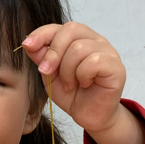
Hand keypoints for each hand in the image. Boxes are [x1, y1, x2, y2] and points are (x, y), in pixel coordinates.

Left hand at [21, 22, 144, 143]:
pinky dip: (83, 75)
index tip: (28, 45)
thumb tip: (29, 43)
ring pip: (79, 48)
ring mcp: (108, 52)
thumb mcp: (50, 75)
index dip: (42, 34)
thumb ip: (42, 57)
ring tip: (70, 84)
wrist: (89, 116)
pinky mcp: (116, 67)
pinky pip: (94, 61)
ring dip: (68, 70)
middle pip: (70, 30)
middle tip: (47, 72)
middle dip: (53, 52)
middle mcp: (95, 40)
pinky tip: (85, 84)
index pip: (60, 27)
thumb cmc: (73, 94)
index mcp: (80, 39)